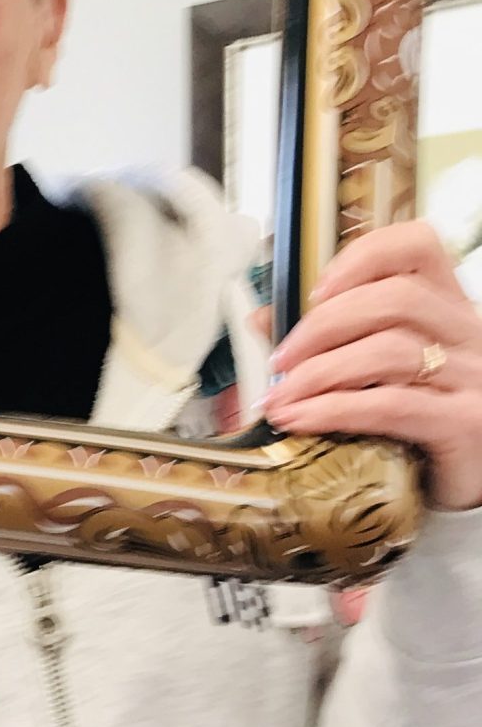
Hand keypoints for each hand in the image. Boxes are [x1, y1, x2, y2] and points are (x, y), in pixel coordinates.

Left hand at [263, 221, 481, 510]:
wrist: (475, 478)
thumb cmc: (426, 419)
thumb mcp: (386, 370)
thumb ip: (333, 338)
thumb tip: (264, 320)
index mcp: (450, 307)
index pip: (419, 247)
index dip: (362, 256)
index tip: (316, 289)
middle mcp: (470, 333)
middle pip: (396, 298)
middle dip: (323, 325)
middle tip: (281, 359)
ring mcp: (474, 378)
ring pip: (389, 350)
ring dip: (319, 372)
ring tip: (280, 396)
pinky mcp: (464, 423)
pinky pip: (390, 405)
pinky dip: (333, 409)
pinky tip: (299, 418)